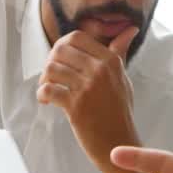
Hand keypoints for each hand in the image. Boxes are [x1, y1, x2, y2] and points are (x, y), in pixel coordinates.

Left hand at [37, 26, 139, 172]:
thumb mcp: (123, 78)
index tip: (61, 60)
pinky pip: (48, 90)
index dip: (62, 46)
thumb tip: (130, 29)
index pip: (76, 37)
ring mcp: (88, 87)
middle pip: (60, 49)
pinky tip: (47, 102)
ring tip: (48, 89)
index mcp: (111, 60)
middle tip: (51, 76)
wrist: (120, 143)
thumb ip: (119, 52)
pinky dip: (42, 95)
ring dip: (44, 79)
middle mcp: (100, 70)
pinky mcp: (76, 106)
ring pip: (52, 68)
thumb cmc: (120, 111)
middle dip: (50, 61)